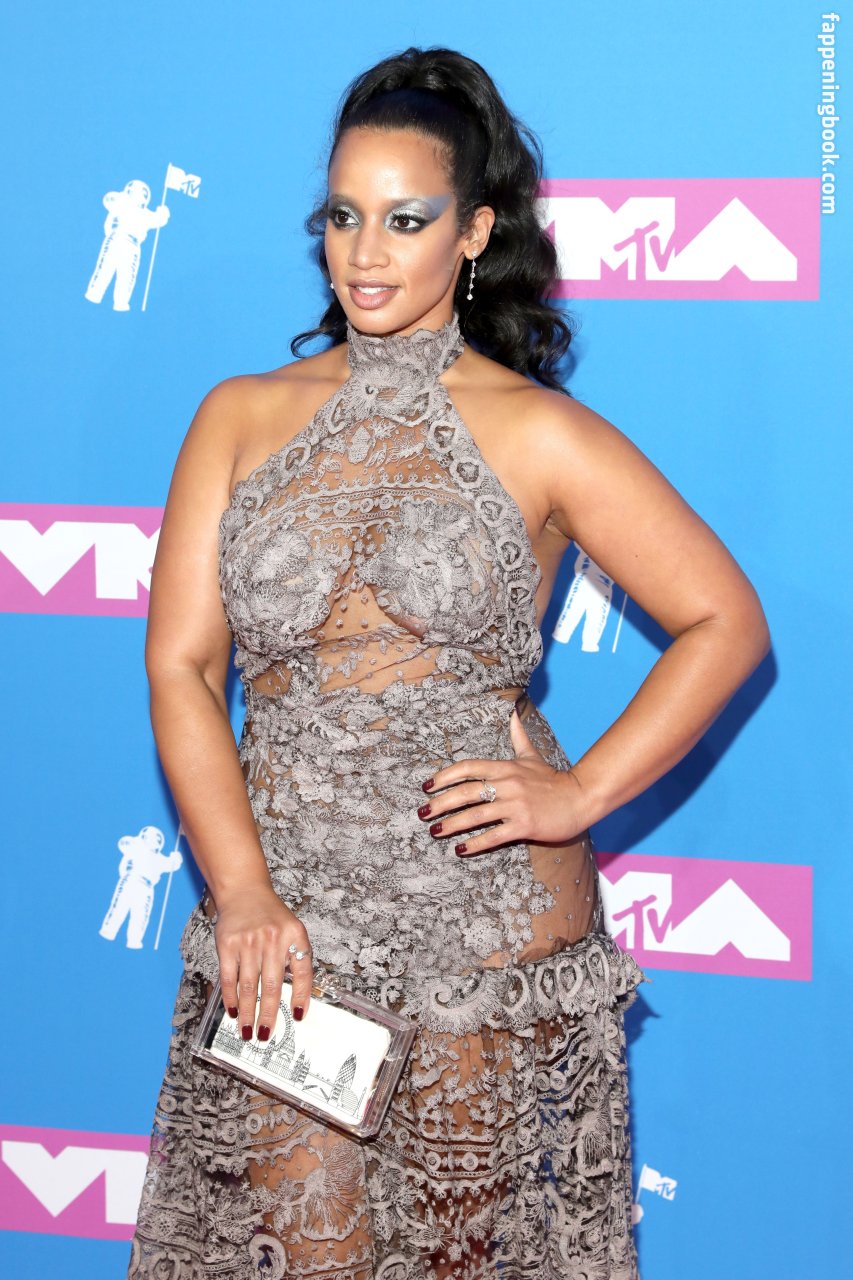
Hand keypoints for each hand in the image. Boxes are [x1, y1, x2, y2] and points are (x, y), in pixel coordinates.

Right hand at [213, 883, 312, 1040]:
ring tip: (247, 1031)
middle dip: (269, 1015)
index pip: (303, 972)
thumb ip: (296, 958)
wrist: (245, 891)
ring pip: (249, 986)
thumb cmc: (271, 917)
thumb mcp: (292, 930)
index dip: (302, 996)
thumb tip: (298, 999)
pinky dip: (230, 997)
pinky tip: (232, 1011)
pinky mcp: (227, 943)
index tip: (299, 1017)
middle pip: (272, 986)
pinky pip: (229, 977)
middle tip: (266, 1035)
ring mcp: (249, 941)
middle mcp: (273, 939)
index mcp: (295, 935)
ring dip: (247, 1013)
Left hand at [418, 709, 589, 855]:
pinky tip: (460, 849)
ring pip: (475, 814)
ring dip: (451, 824)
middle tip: (422, 813)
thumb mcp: (533, 756)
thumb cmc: (554, 780)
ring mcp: (516, 805)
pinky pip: (494, 835)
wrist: (581, 798)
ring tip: (435, 831)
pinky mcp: (525, 825)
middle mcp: (508, 784)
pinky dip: (474, 843)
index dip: (445, 776)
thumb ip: (519, 737)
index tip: (427, 787)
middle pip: (465, 791)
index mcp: (506, 767)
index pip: (468, 767)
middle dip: (440, 803)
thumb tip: (513, 713)